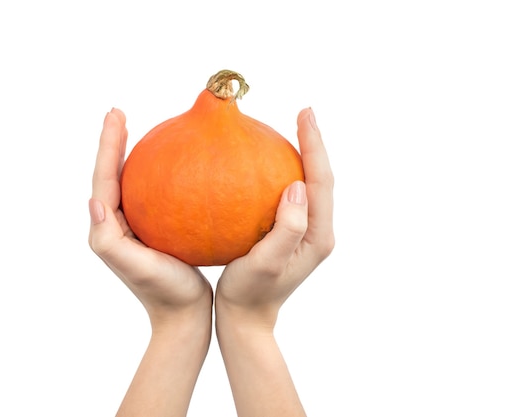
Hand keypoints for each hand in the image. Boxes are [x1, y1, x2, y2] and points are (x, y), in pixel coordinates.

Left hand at [88, 108, 211, 326]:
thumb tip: (94, 201)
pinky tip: (176, 167)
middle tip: (120, 114)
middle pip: (111, 174)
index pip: (103, 178)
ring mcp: (134, 227)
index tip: (115, 115)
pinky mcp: (153, 231)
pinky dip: (155, 176)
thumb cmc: (162, 292)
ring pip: (129, 183)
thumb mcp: (135, 266)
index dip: (107, 145)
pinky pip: (151, 196)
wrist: (184, 316)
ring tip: (137, 131)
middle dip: (113, 143)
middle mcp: (116, 224)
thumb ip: (108, 238)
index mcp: (107, 227)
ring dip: (127, 155)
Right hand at [216, 107, 334, 328]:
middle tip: (304, 112)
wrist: (245, 320)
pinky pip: (291, 197)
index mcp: (318, 235)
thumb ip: (287, 227)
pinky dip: (284, 173)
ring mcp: (305, 233)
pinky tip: (265, 164)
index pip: (322, 181)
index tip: (306, 113)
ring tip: (291, 129)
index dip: (315, 145)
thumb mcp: (267, 263)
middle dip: (314, 144)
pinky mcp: (290, 234)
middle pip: (321, 179)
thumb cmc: (250, 294)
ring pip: (309, 186)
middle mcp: (317, 231)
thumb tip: (296, 185)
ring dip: (303, 156)